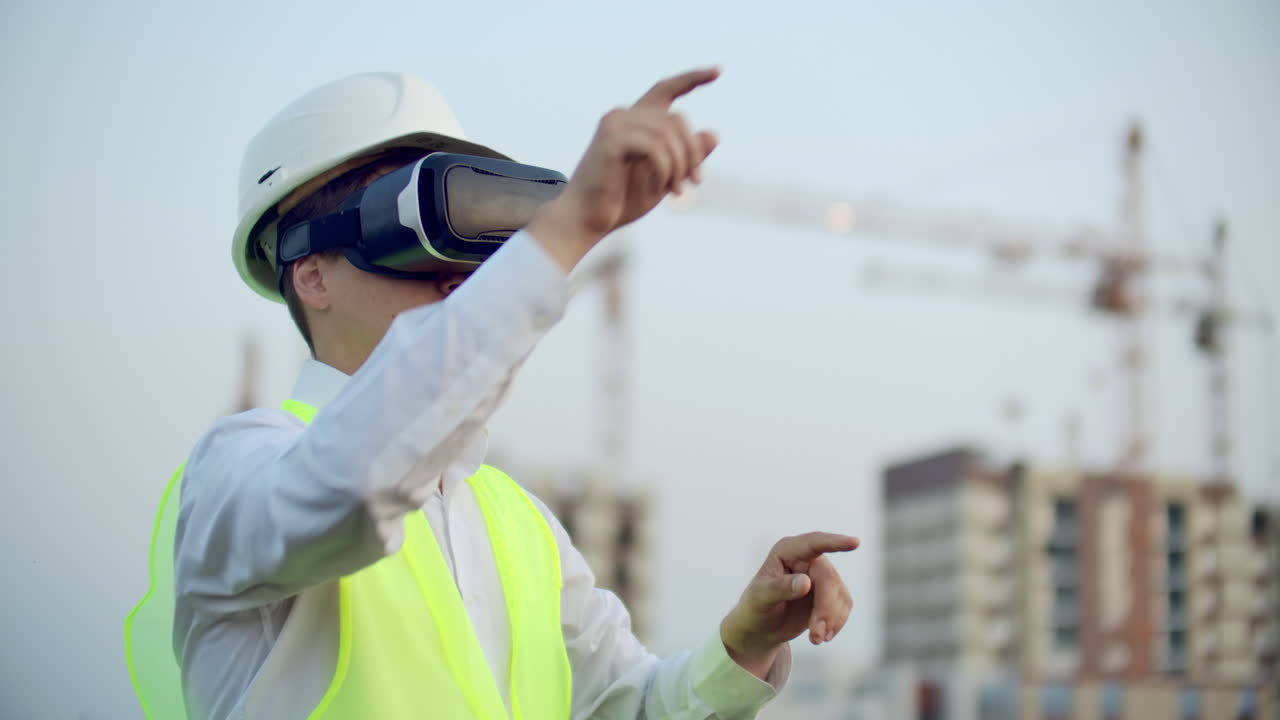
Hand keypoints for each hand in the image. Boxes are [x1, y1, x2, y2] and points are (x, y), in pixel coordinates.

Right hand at [528, 67, 720, 270]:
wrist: (586, 220)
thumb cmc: (620, 201)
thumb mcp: (665, 178)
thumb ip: (686, 157)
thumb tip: (714, 134)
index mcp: (635, 121)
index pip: (666, 89)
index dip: (693, 78)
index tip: (718, 71)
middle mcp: (624, 115)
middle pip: (677, 119)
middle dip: (693, 152)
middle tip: (696, 182)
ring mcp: (615, 125)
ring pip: (668, 133)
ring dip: (680, 165)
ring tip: (678, 190)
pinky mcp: (611, 140)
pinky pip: (655, 148)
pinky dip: (666, 170)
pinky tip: (662, 188)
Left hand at [720, 532, 858, 678]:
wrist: (760, 628)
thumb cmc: (754, 608)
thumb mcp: (759, 599)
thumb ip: (780, 589)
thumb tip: (806, 582)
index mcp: (787, 551)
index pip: (814, 543)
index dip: (835, 542)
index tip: (855, 543)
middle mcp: (807, 558)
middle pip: (828, 578)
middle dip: (825, 609)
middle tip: (816, 635)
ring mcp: (820, 574)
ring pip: (840, 594)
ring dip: (831, 620)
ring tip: (815, 639)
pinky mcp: (831, 592)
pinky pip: (845, 605)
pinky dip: (836, 623)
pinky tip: (822, 635)